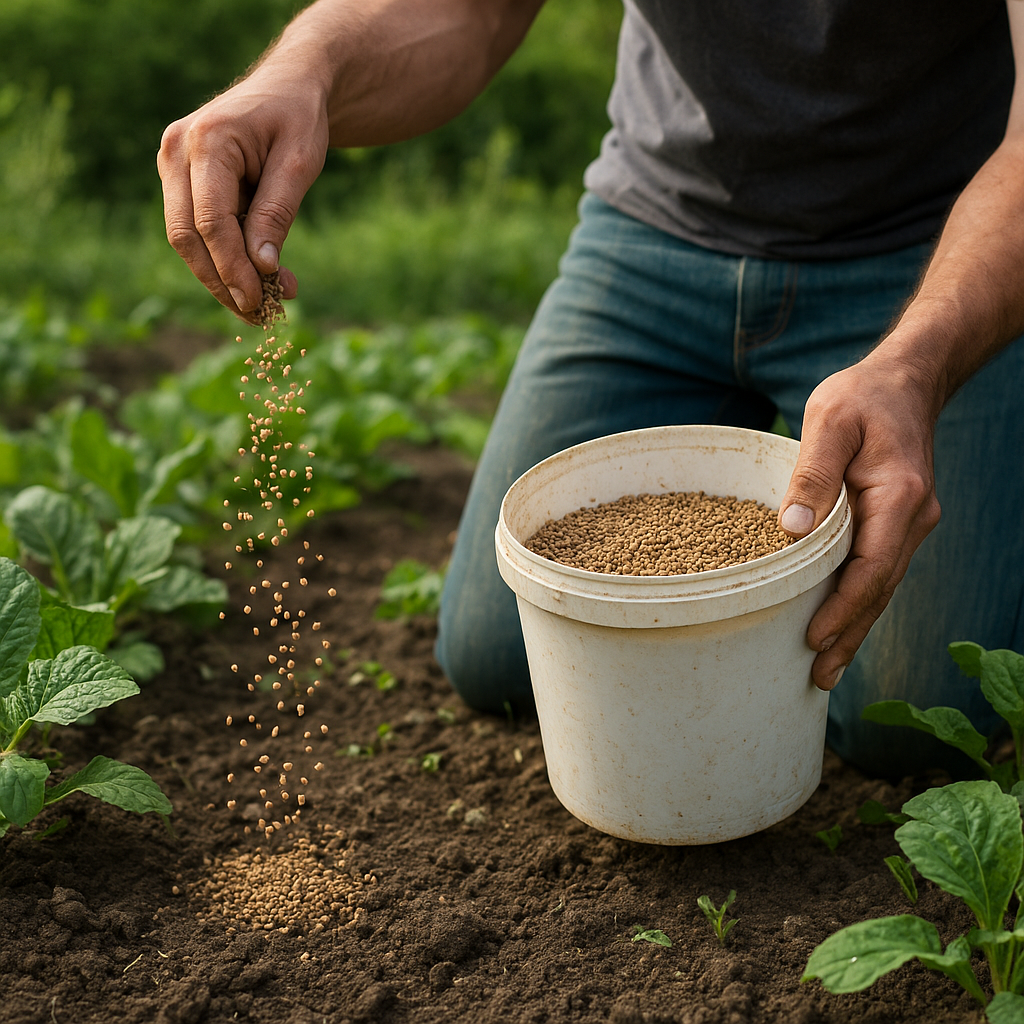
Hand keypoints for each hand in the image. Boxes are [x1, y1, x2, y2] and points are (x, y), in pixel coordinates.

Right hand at [157, 72, 328, 321]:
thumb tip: (263, 268)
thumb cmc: (298, 118)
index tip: (260, 304)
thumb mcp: (300, 163)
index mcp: (206, 140)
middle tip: (259, 316)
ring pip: (187, 240)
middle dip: (222, 282)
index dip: (232, 269)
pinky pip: (196, 230)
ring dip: (223, 278)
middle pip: (187, 236)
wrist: (287, 86)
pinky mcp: (181, 180)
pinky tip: (258, 278)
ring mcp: (172, 165)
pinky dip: (224, 259)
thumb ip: (277, 212)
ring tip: (266, 304)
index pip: (210, 221)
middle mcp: (176, 151)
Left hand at [777, 352, 942, 690]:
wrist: (904, 382)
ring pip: (880, 586)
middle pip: (879, 589)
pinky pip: (878, 571)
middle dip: (849, 634)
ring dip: (855, 626)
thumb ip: (812, 474)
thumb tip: (790, 531)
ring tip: (826, 668)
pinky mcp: (895, 523)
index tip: (815, 637)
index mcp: (897, 497)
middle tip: (818, 677)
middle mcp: (912, 518)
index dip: (844, 607)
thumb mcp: (829, 422)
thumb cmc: (861, 397)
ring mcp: (908, 524)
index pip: (872, 567)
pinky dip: (859, 601)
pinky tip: (840, 625)